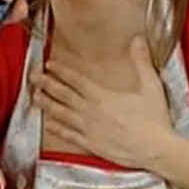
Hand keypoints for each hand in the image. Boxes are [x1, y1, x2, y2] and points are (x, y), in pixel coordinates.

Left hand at [30, 36, 172, 168]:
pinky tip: (48, 124)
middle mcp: (90, 111)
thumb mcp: (150, 85)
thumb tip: (137, 39)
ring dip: (47, 104)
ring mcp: (88, 129)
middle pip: (63, 95)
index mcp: (102, 95)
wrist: (155, 149)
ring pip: (61, 114)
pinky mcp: (91, 145)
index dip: (61, 71)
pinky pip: (68, 135)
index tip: (49, 64)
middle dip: (46, 84)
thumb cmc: (153, 118)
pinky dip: (56, 129)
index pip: (76, 80)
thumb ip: (141, 61)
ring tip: (35, 97)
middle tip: (33, 77)